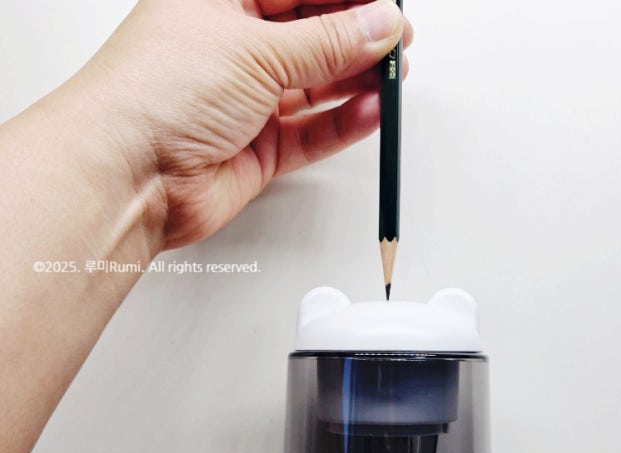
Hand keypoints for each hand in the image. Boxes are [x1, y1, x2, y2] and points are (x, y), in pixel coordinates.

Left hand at [82, 0, 410, 248]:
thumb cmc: (157, 93)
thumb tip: (377, 24)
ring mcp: (245, 101)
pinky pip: (310, 132)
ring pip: (314, 85)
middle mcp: (231, 48)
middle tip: (398, 39)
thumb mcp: (254, 49)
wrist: (131, 175)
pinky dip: (342, 123)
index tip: (386, 2)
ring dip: (356, 80)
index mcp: (218, 0)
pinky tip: (371, 112)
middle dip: (357, 34)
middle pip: (309, 33)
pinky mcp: (257, 149)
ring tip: (395, 76)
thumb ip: (325, 42)